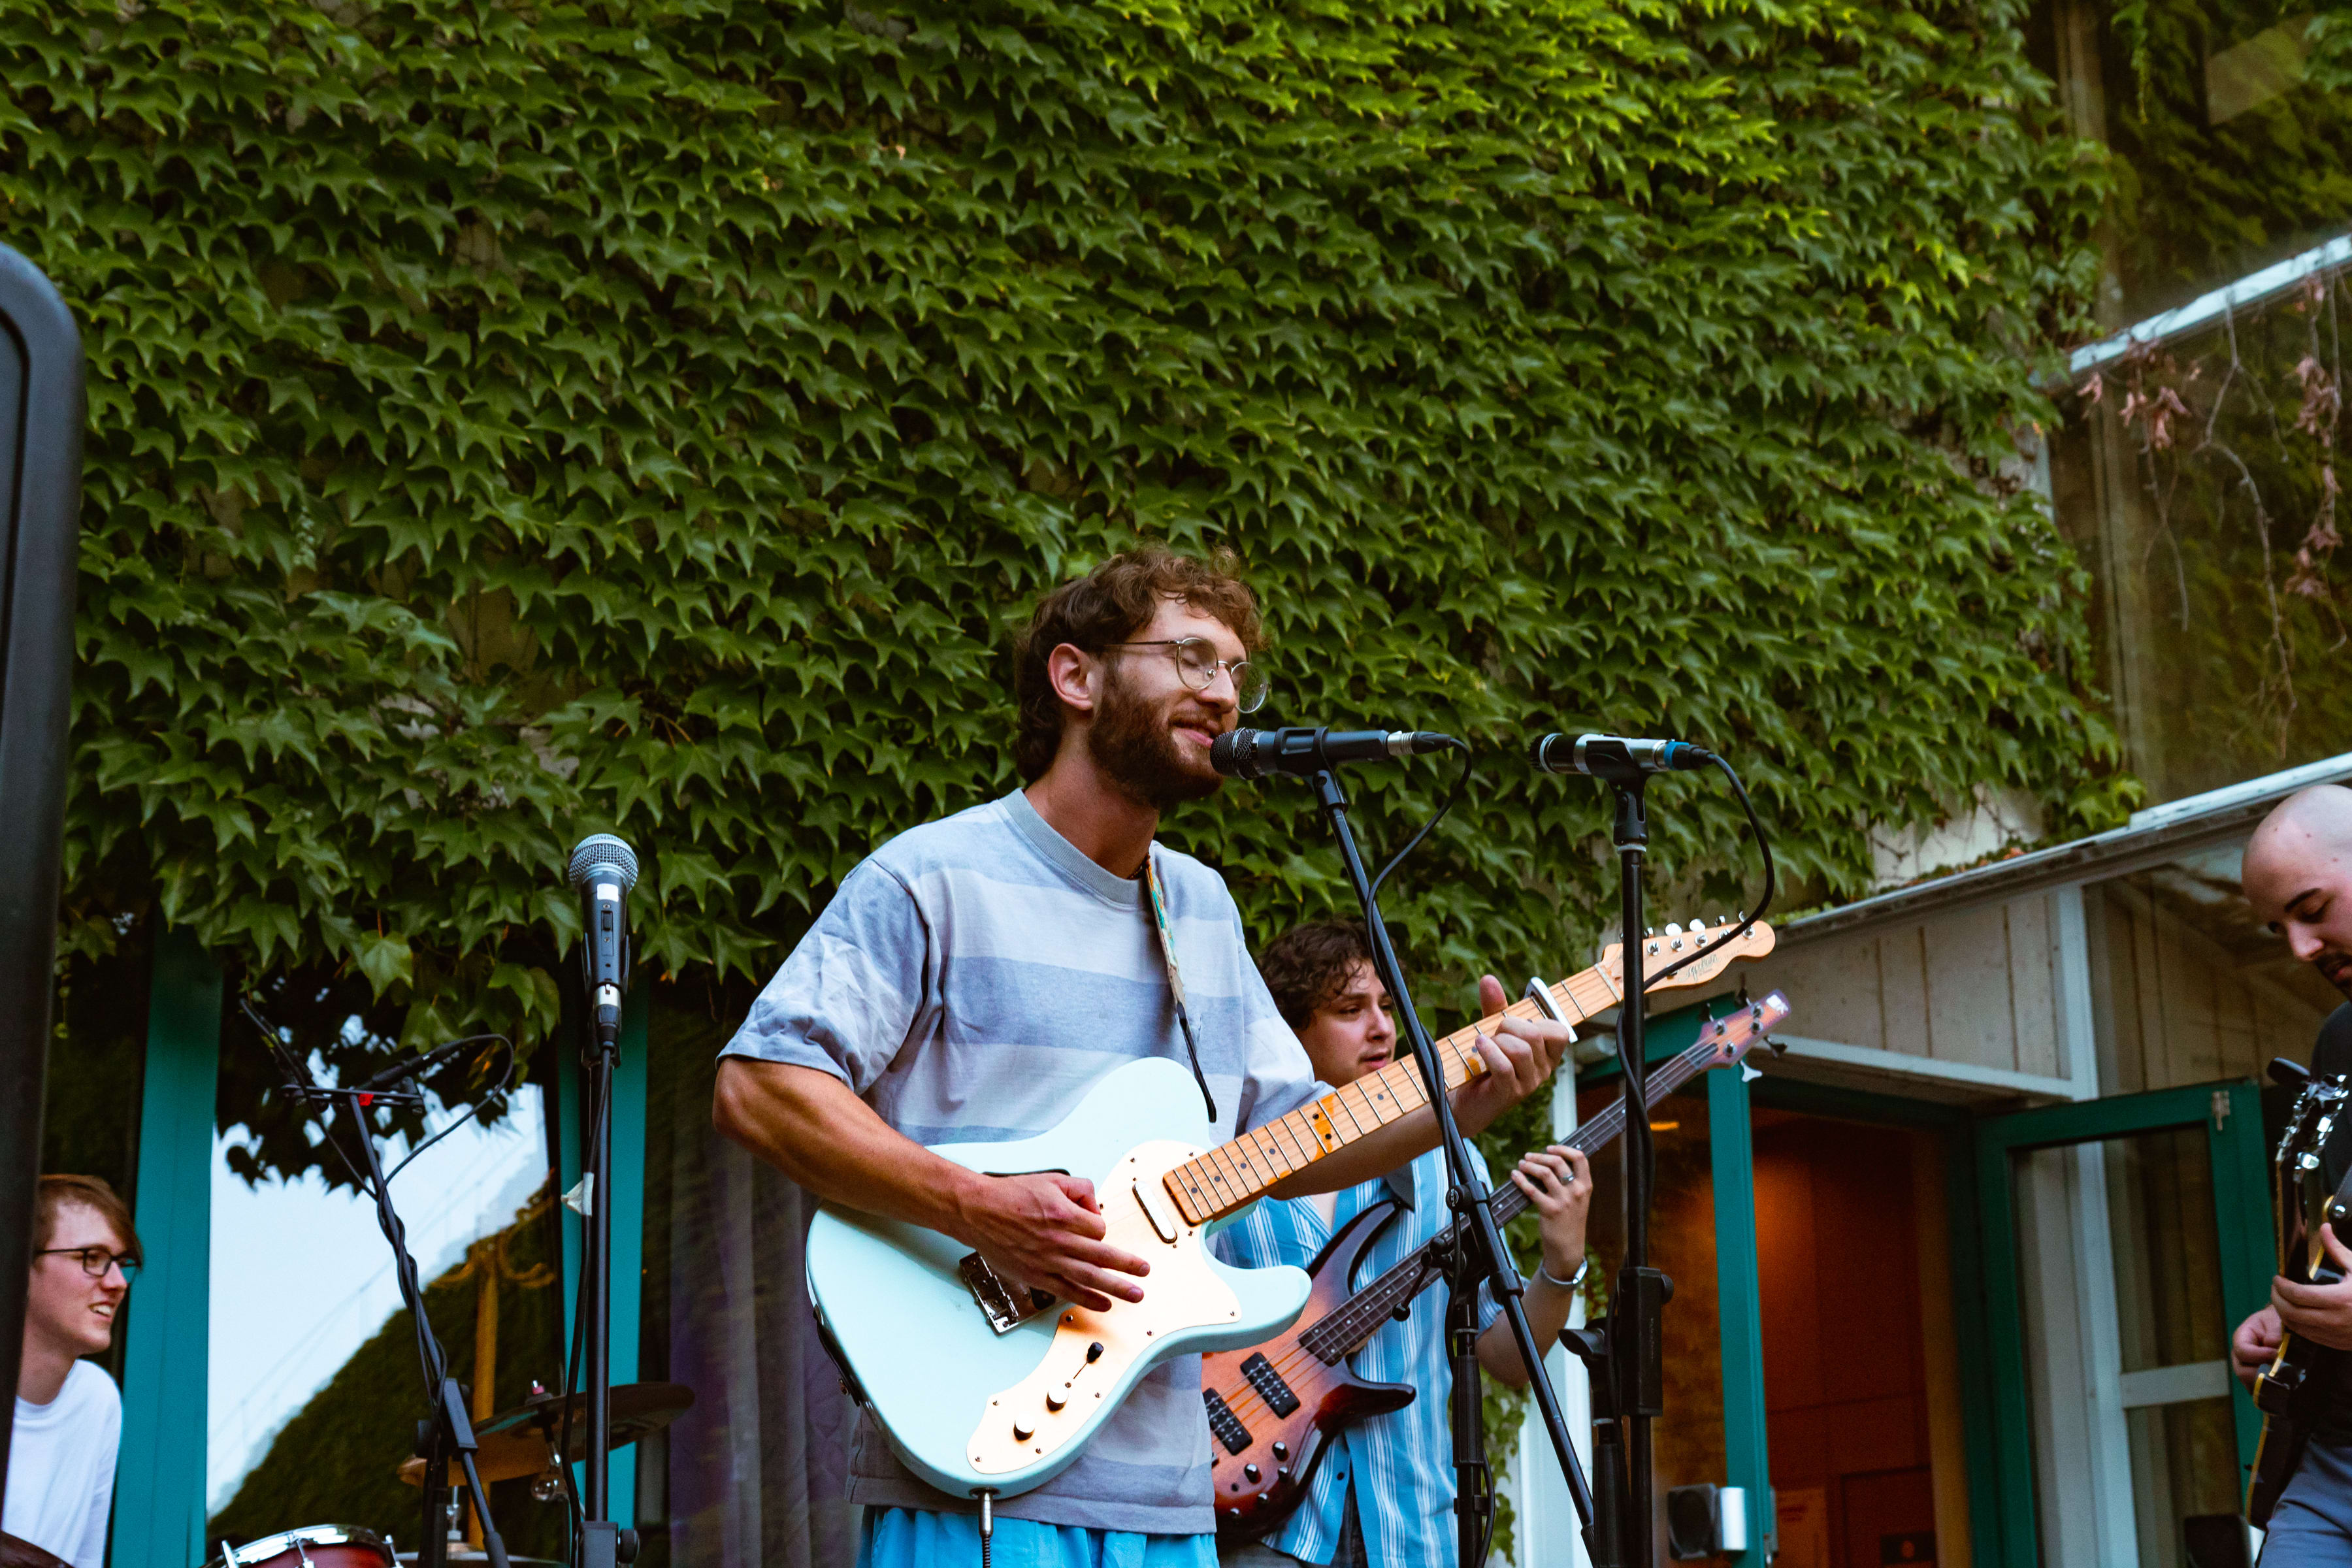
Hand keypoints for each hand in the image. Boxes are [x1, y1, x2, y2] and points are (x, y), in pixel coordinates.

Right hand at [953, 1171, 1150, 1312]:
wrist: (979, 1212)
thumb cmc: (1012, 1196)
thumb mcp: (1051, 1180)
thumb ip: (1080, 1188)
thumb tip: (1096, 1205)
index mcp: (1063, 1214)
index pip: (1098, 1227)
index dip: (1099, 1227)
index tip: (1091, 1226)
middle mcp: (1059, 1240)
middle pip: (1102, 1255)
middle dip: (1128, 1264)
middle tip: (1145, 1271)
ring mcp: (1048, 1261)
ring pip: (1090, 1277)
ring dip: (1116, 1287)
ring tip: (1136, 1294)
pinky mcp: (1037, 1276)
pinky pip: (1067, 1291)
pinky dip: (1088, 1299)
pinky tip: (1104, 1304)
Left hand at [1453, 974, 1571, 1135]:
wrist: (1463, 1099)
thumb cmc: (1483, 1062)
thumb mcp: (1493, 1030)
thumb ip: (1495, 1006)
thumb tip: (1488, 978)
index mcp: (1547, 1054)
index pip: (1559, 1030)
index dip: (1534, 1021)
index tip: (1514, 1025)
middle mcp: (1544, 1070)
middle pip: (1535, 1034)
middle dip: (1508, 1026)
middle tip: (1492, 1035)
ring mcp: (1529, 1084)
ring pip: (1521, 1050)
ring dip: (1496, 1041)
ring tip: (1483, 1045)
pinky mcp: (1510, 1093)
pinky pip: (1505, 1066)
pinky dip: (1489, 1051)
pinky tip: (1479, 1046)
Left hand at [1512, 1145, 1591, 1281]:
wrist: (1568, 1246)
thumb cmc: (1570, 1219)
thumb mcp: (1578, 1199)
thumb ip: (1570, 1181)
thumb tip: (1551, 1160)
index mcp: (1585, 1185)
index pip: (1580, 1158)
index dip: (1563, 1148)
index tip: (1550, 1147)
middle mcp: (1576, 1191)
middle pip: (1557, 1162)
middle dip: (1539, 1156)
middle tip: (1528, 1156)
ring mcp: (1563, 1201)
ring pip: (1544, 1173)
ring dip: (1529, 1165)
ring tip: (1521, 1164)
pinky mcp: (1549, 1210)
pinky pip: (1531, 1190)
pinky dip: (1520, 1180)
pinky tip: (1514, 1176)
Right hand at [2234, 1304, 2283, 1388]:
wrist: (2283, 1329)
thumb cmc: (2277, 1322)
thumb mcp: (2275, 1320)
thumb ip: (2274, 1330)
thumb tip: (2272, 1344)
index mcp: (2242, 1338)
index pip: (2242, 1351)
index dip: (2258, 1355)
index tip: (2275, 1354)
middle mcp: (2241, 1357)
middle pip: (2242, 1372)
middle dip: (2262, 1374)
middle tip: (2282, 1372)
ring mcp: (2249, 1371)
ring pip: (2251, 1385)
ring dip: (2267, 1384)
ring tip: (2285, 1380)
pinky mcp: (2259, 1381)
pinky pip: (2260, 1392)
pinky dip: (2272, 1392)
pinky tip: (2285, 1389)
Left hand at [2275, 1223, 2351, 1350]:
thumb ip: (2337, 1250)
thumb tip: (2324, 1228)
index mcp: (2339, 1299)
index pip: (2296, 1294)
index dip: (2280, 1286)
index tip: (2277, 1278)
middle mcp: (2335, 1320)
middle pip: (2290, 1313)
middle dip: (2276, 1300)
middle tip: (2275, 1289)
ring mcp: (2337, 1336)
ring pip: (2296, 1328)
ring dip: (2284, 1314)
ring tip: (2283, 1300)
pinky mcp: (2339, 1345)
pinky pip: (2309, 1338)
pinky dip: (2298, 1326)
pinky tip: (2298, 1315)